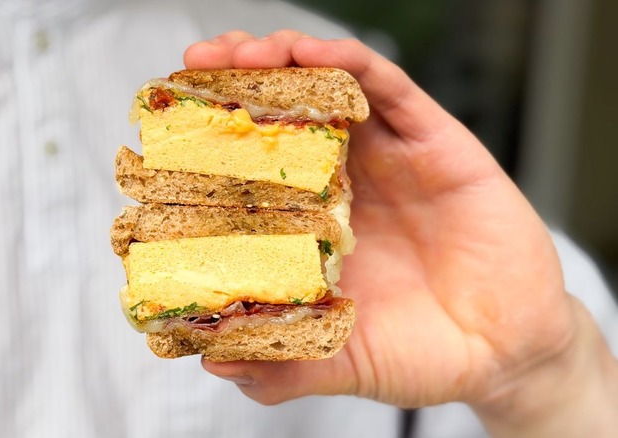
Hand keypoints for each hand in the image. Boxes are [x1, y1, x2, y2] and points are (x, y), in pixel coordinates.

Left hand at [185, 30, 617, 435]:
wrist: (505, 355)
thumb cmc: (420, 354)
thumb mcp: (340, 362)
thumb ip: (282, 366)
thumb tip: (217, 362)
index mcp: (314, 222)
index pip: (255, 163)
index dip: (213, 137)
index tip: (172, 125)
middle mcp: (346, 179)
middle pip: (285, 111)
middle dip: (238, 80)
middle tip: (197, 63)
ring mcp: (389, 157)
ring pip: (331, 86)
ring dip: (283, 58)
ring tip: (243, 53)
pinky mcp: (437, 142)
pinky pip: (392, 89)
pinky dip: (351, 63)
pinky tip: (313, 54)